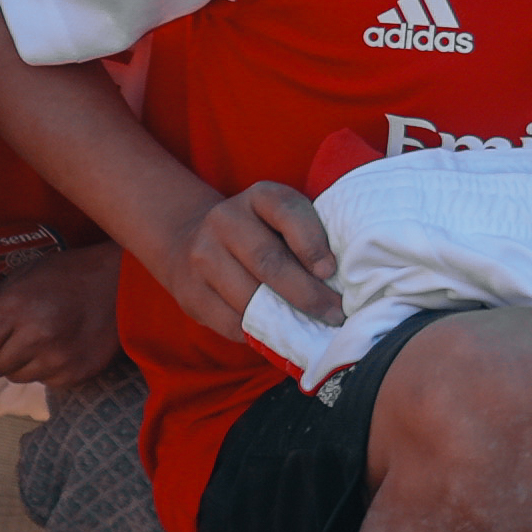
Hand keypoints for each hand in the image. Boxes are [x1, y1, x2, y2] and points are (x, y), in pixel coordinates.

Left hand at [0, 242, 127, 387]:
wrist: (123, 282)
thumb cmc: (65, 275)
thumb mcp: (22, 277)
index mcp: (16, 306)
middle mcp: (37, 336)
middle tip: (10, 337)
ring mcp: (59, 359)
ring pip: (16, 378)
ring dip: (20, 363)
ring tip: (40, 338)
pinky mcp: (77, 374)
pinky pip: (43, 382)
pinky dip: (45, 369)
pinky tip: (60, 346)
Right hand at [177, 180, 340, 342]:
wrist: (190, 241)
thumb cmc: (258, 234)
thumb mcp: (280, 218)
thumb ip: (306, 236)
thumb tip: (342, 282)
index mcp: (258, 197)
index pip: (287, 211)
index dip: (311, 242)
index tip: (330, 271)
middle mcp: (226, 220)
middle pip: (269, 261)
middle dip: (307, 293)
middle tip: (335, 313)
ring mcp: (202, 256)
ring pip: (248, 296)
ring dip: (286, 319)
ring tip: (313, 329)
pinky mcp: (191, 292)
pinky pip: (230, 321)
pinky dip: (259, 333)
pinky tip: (280, 335)